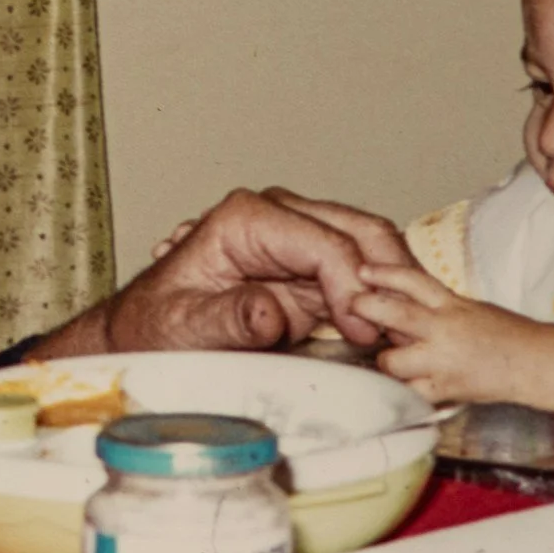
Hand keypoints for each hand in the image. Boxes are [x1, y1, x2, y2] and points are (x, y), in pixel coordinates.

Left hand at [35, 187, 413, 357]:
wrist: (146, 334)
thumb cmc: (155, 327)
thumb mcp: (181, 327)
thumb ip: (225, 319)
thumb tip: (269, 312)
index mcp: (246, 219)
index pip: (325, 241)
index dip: (353, 286)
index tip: (364, 330)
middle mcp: (279, 218)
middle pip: (361, 231)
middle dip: (391, 278)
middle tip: (403, 331)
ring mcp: (299, 240)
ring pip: (372, 248)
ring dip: (395, 286)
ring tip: (406, 332)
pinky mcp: (311, 270)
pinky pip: (363, 274)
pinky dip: (384, 298)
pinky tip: (394, 330)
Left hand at [352, 262, 532, 403]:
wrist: (532, 363)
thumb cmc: (504, 334)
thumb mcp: (469, 308)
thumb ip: (436, 307)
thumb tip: (399, 306)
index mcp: (452, 304)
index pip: (413, 280)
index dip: (384, 273)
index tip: (363, 271)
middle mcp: (444, 328)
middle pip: (395, 313)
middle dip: (367, 309)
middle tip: (354, 308)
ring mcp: (442, 361)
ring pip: (393, 360)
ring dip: (385, 361)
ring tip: (389, 361)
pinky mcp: (445, 389)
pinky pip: (410, 393)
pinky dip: (403, 391)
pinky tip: (402, 389)